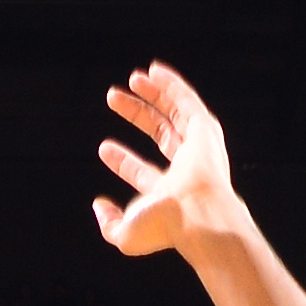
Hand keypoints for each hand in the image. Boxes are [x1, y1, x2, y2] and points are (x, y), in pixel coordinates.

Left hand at [83, 61, 245, 257]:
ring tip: (134, 78)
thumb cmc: (167, 227)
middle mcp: (187, 169)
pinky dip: (172, 84)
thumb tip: (100, 207)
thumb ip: (109, 224)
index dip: (123, 161)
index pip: (144, 173)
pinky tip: (154, 71)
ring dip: (156, 94)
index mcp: (169, 193)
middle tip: (113, 98)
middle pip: (160, 134)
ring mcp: (198, 149)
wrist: (197, 215)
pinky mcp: (206, 130)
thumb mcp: (126, 235)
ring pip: (176, 113)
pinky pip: (188, 100)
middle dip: (137, 114)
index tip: (104, 148)